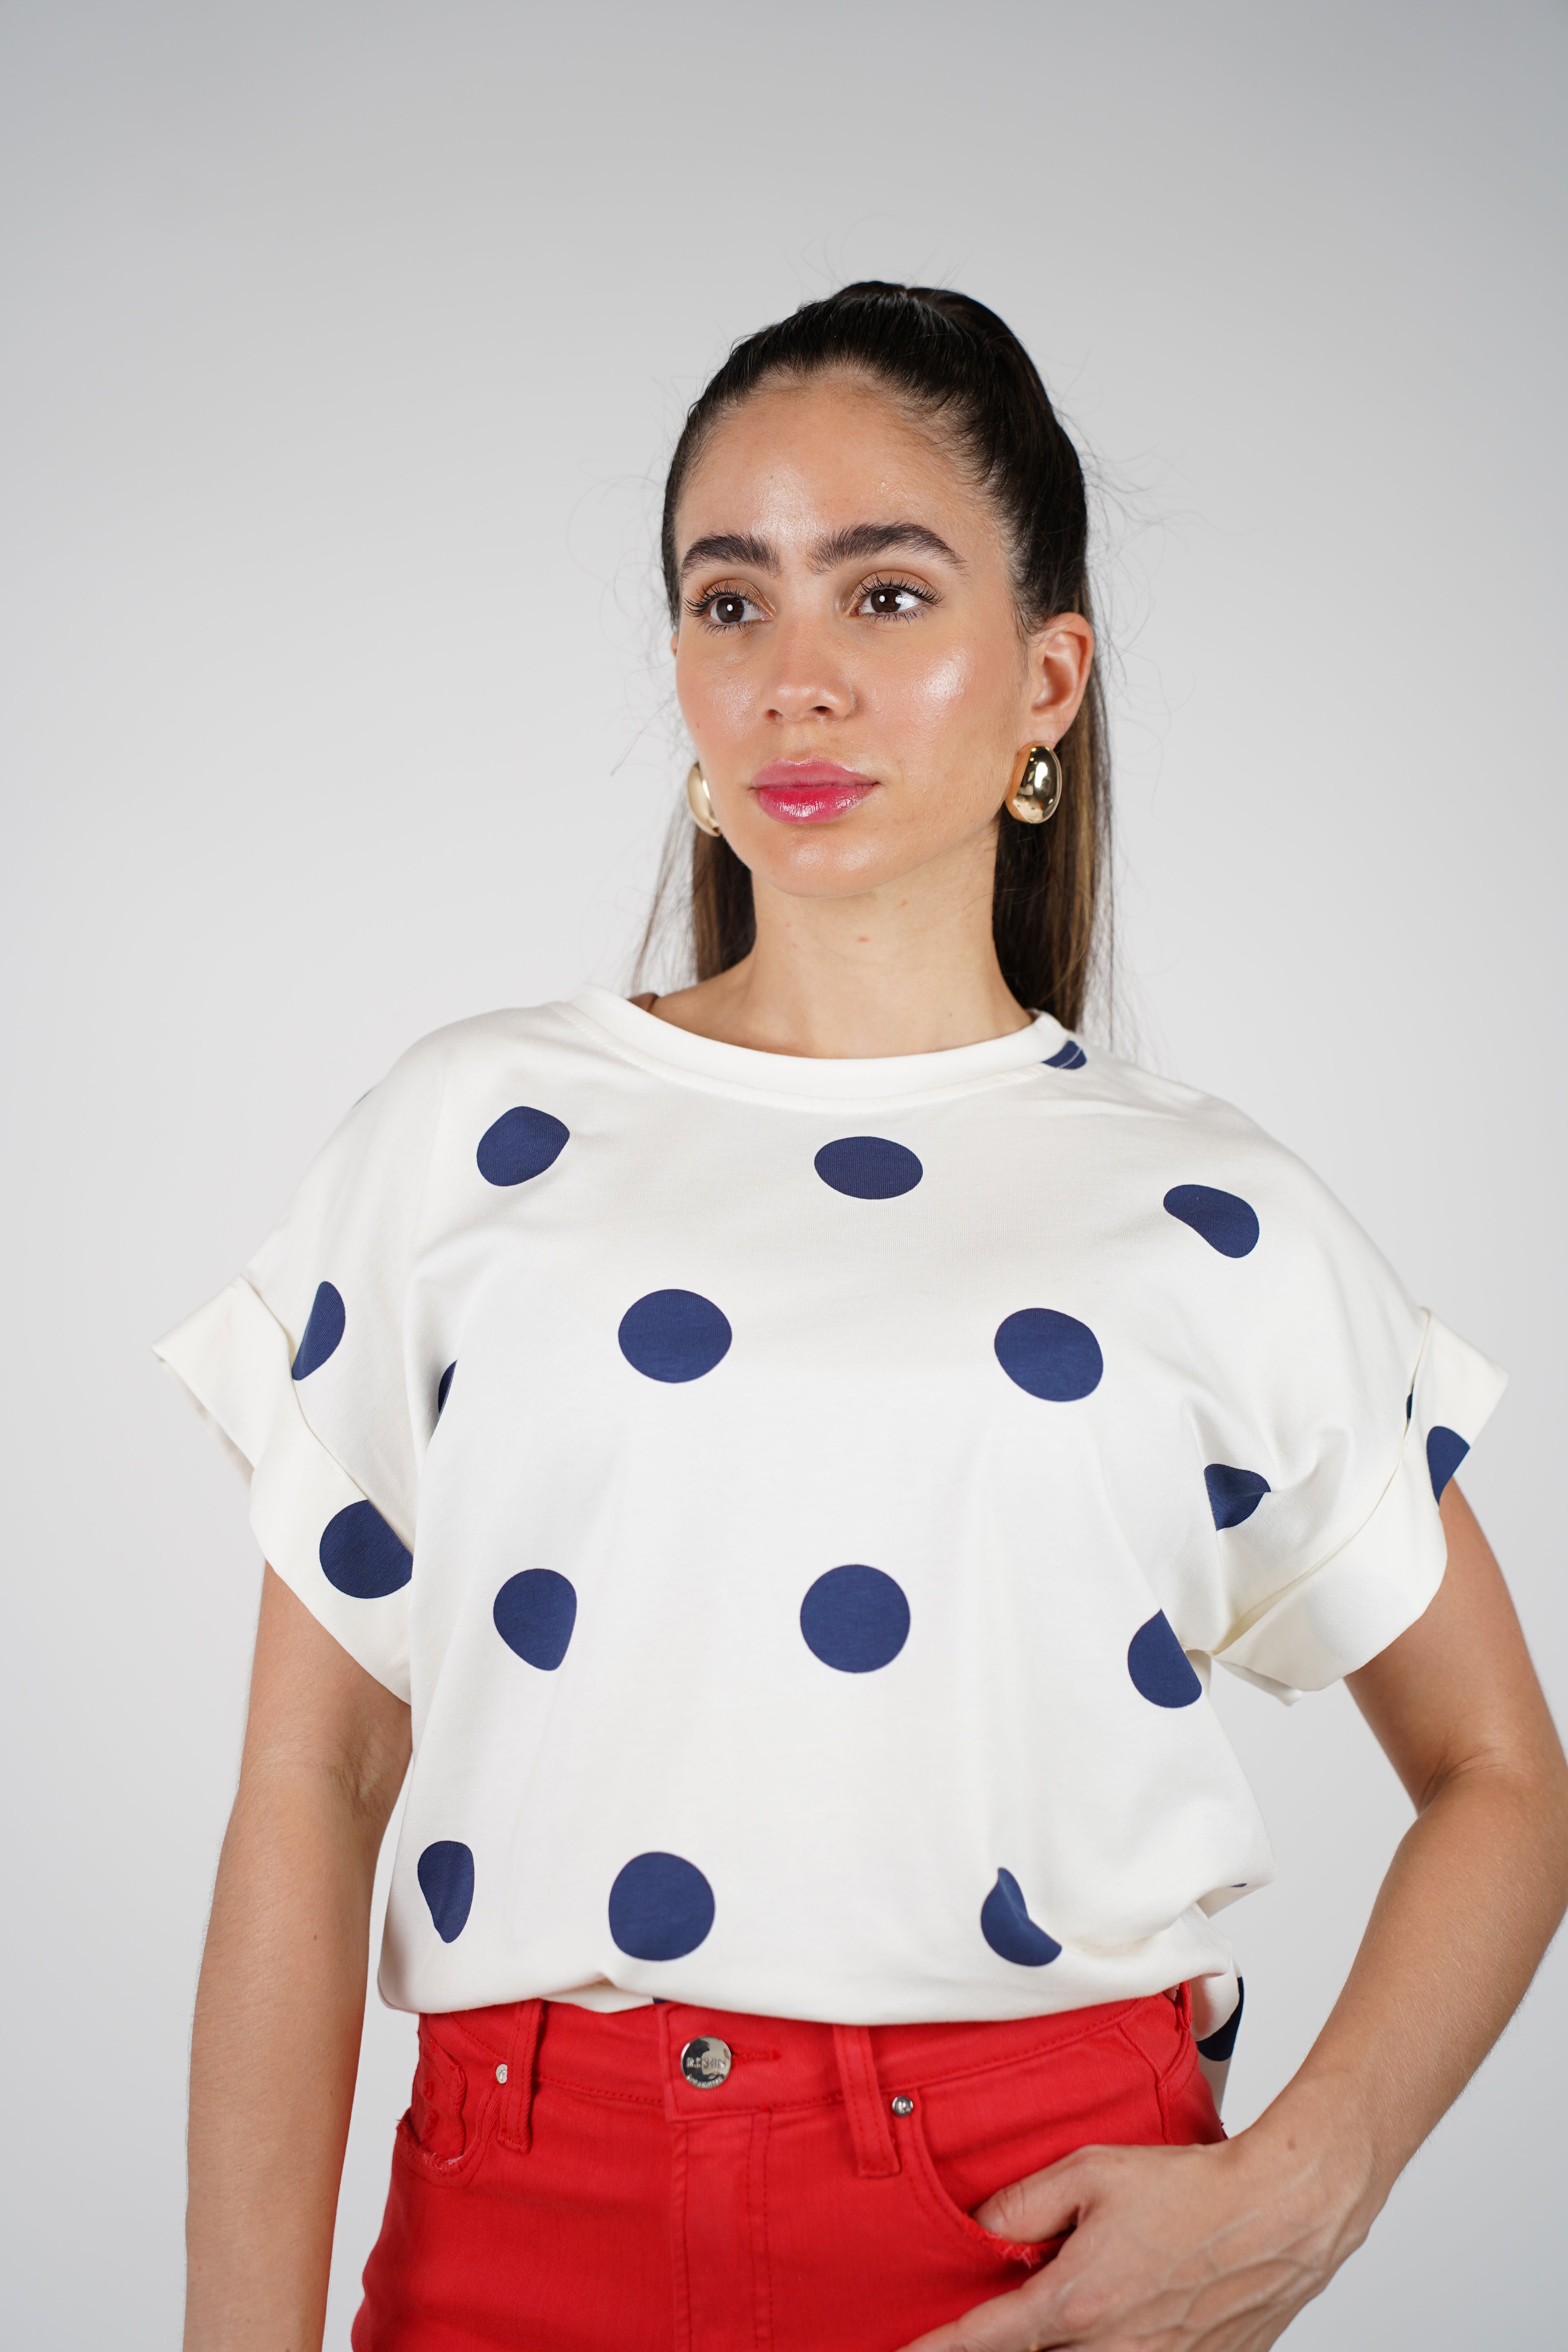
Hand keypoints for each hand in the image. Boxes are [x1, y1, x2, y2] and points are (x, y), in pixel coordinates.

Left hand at [895, 2123, 1372, 2351]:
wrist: (1278, 2215)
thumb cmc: (1189, 2187)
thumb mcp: (1090, 2172)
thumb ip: (1023, 2205)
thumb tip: (981, 2233)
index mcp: (1077, 2304)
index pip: (982, 2344)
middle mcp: (1112, 2351)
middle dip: (1013, 2338)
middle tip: (1029, 2301)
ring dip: (1066, 2340)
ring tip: (1094, 2290)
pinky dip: (1115, 2342)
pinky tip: (1136, 2304)